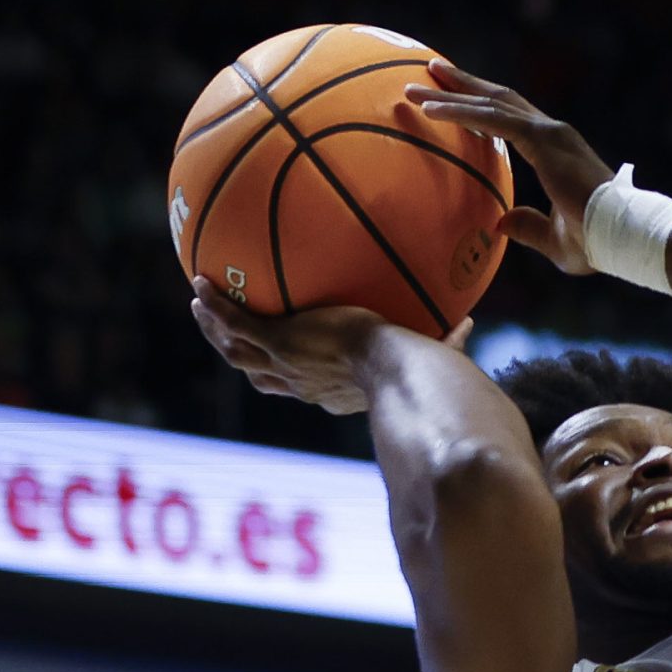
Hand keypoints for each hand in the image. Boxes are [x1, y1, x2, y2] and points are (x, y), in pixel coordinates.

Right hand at [190, 281, 459, 412]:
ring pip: (236, 350)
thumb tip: (470, 322)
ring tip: (201, 305)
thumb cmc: (418, 369)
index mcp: (329, 388)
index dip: (284, 374)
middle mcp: (301, 382)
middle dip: (239, 354)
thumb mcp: (426, 349)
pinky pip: (236, 322)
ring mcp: (285, 362)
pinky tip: (202, 283)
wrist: (397, 367)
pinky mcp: (279, 341)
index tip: (281, 362)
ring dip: (215, 329)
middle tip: (226, 336)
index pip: (298, 384)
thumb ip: (444, 337)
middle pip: (258, 372)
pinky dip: (217, 307)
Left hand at [404, 60, 613, 276]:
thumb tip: (500, 223)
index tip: (452, 95)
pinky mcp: (543, 140)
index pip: (511, 119)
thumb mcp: (554, 239)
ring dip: (451, 91)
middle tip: (431, 69)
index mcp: (555, 150)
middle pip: (499, 99)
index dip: (481, 106)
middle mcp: (552, 133)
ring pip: (491, 103)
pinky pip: (493, 119)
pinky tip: (430, 109)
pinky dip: (459, 111)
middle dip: (464, 84)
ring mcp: (549, 132)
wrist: (622, 235)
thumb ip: (528, 228)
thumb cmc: (595, 242)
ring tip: (415, 84)